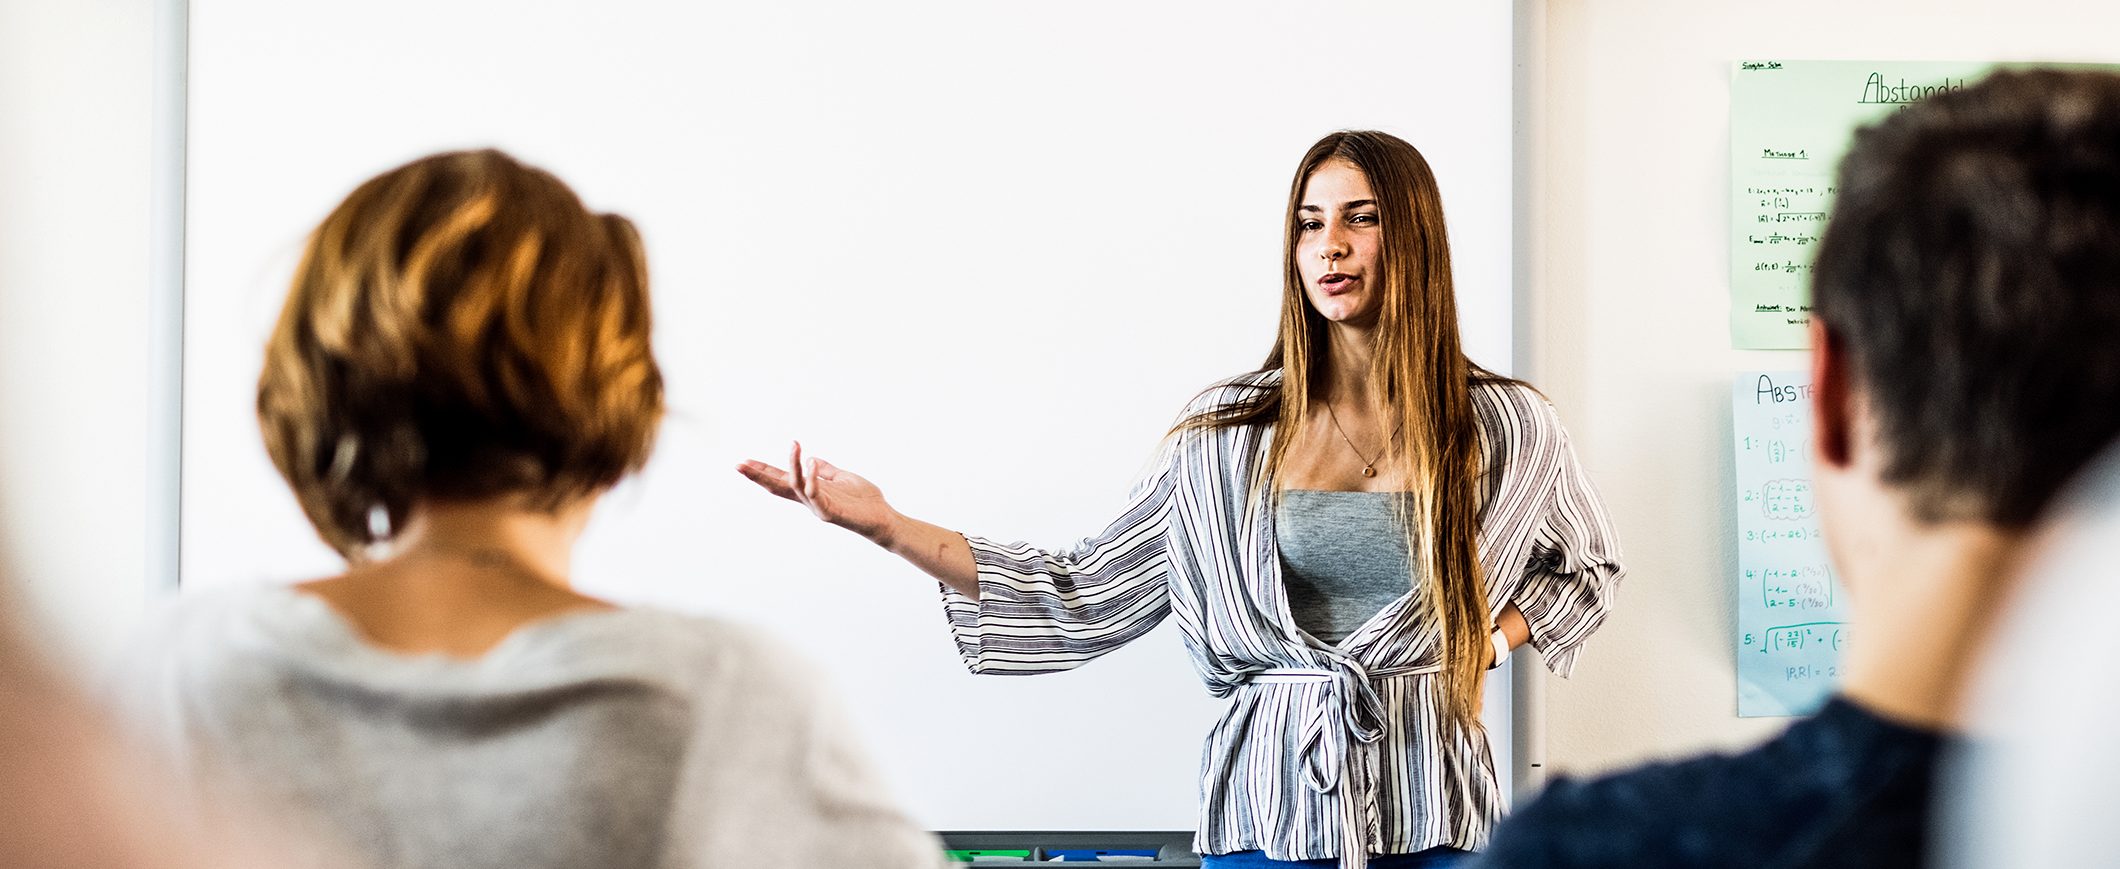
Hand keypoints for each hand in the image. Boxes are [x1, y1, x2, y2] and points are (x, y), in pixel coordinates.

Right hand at [736, 441, 898, 545]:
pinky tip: (811, 461)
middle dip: (759, 476)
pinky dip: (812, 477)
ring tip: (794, 445)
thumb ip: (826, 470)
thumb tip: (812, 458)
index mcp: (811, 491)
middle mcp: (809, 500)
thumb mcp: (841, 478)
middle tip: (739, 465)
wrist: (882, 518)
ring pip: (796, 486)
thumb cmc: (863, 500)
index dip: (764, 471)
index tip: (745, 461)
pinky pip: (816, 494)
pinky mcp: (830, 512)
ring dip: (792, 465)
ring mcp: (818, 507)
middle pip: (778, 487)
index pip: (782, 479)